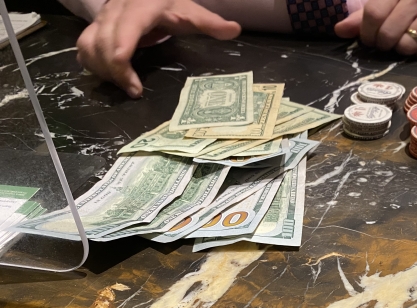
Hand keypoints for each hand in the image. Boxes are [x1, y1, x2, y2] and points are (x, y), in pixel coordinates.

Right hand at [77, 0, 240, 97]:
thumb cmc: (171, 2)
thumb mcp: (191, 11)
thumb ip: (211, 23)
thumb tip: (235, 29)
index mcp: (139, 9)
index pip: (121, 38)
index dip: (122, 66)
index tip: (136, 90)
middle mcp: (115, 12)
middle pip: (101, 47)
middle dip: (115, 74)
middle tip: (134, 91)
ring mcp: (101, 18)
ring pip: (87, 46)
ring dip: (101, 71)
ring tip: (123, 84)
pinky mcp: (94, 25)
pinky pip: (83, 46)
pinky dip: (91, 64)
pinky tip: (109, 75)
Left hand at [335, 0, 416, 59]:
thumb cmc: (405, 7)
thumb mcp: (383, 6)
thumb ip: (360, 19)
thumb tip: (340, 30)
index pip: (373, 13)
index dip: (367, 33)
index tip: (370, 38)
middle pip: (388, 35)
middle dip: (383, 44)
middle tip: (388, 41)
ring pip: (406, 46)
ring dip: (402, 49)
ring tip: (406, 39)